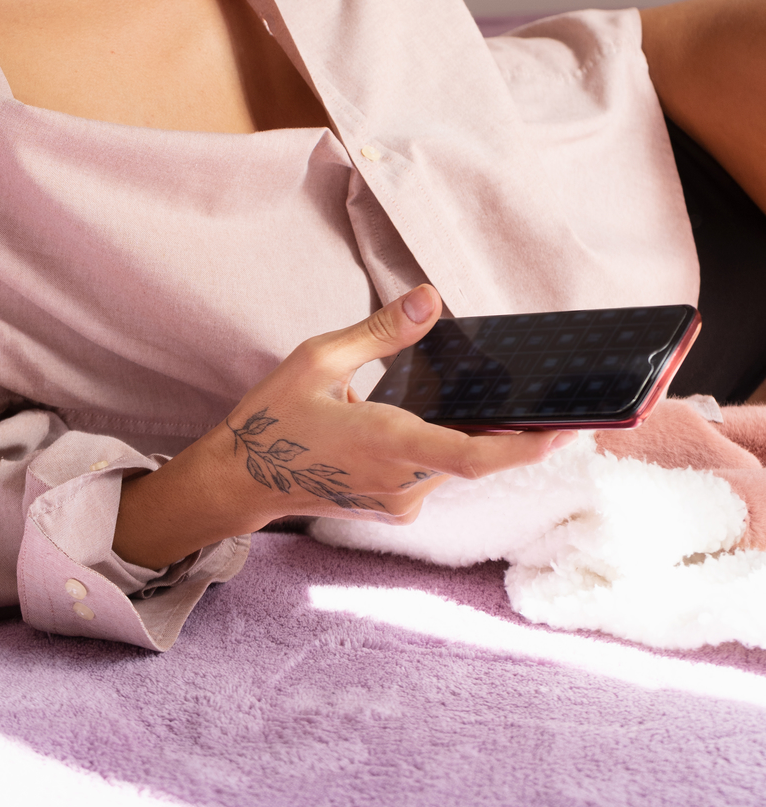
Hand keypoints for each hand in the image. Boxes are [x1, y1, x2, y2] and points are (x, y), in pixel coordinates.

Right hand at [113, 285, 574, 568]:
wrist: (237, 480)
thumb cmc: (272, 418)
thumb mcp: (318, 358)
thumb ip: (381, 331)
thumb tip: (430, 299)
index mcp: (388, 444)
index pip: (476, 456)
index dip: (528, 447)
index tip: (570, 430)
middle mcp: (402, 483)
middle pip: (474, 455)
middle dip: (507, 427)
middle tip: (544, 396)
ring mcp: (397, 501)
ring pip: (452, 462)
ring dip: (467, 433)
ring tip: (473, 395)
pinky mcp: (390, 507)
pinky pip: (431, 472)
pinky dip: (440, 444)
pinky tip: (422, 416)